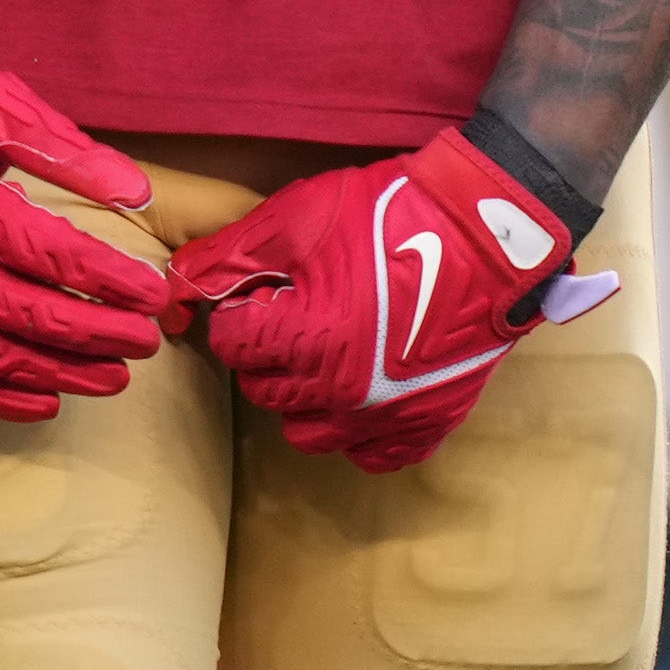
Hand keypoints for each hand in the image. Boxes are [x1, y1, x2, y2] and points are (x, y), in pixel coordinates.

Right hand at [0, 2, 174, 419]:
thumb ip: (66, 150)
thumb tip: (137, 192)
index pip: (45, 252)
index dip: (105, 278)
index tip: (154, 293)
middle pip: (20, 311)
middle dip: (92, 333)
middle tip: (145, 340)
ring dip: (53, 372)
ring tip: (112, 378)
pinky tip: (42, 403)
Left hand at [169, 127, 620, 472]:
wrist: (491, 227)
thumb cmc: (393, 213)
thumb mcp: (300, 215)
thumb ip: (231, 254)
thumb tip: (179, 280)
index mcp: (304, 340)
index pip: (232, 345)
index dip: (241, 312)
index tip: (264, 292)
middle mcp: (340, 391)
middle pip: (263, 389)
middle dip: (267, 352)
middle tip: (296, 313)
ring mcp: (386, 414)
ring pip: (307, 434)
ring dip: (303, 397)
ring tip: (324, 353)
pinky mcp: (428, 422)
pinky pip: (374, 456)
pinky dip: (360, 432)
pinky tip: (364, 392)